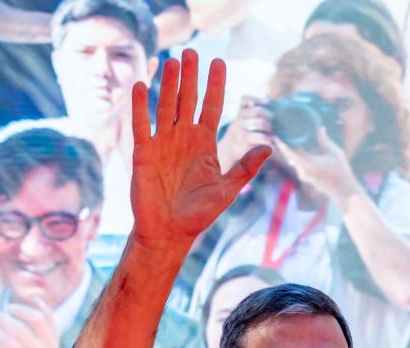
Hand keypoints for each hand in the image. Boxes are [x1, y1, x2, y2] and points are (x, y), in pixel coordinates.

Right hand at [130, 50, 270, 249]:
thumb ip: (245, 167)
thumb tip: (269, 147)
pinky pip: (141, 124)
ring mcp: (163, 143)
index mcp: (204, 144)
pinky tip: (141, 86)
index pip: (211, 107)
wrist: (169, 232)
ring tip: (172, 61)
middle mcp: (183, 138)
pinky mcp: (143, 153)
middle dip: (191, 77)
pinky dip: (140, 106)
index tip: (219, 62)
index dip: (215, 85)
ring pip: (165, 107)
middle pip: (187, 100)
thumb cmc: (199, 214)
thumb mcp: (227, 190)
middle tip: (191, 52)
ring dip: (168, 85)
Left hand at [273, 126, 360, 202]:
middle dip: (283, 146)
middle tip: (278, 133)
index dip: (281, 145)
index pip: (289, 153)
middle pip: (288, 156)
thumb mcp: (335, 153)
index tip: (275, 136)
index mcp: (308, 164)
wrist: (343, 191)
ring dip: (289, 151)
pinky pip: (298, 165)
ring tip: (286, 139)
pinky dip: (295, 156)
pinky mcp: (307, 177)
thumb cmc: (341, 171)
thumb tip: (320, 127)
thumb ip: (325, 141)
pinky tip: (298, 148)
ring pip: (293, 161)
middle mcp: (303, 171)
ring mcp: (304, 175)